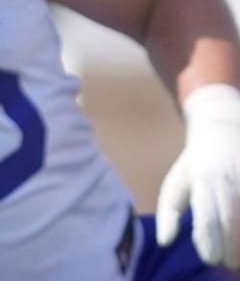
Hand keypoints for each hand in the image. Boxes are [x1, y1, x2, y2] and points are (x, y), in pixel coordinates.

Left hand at [156, 84, 239, 269]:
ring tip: (237, 260)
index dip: (210, 239)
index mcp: (204, 178)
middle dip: (231, 247)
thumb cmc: (193, 167)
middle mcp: (229, 178)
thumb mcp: (175, 185)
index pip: (208, 215)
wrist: (222, 133)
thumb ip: (168, 214)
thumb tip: (164, 241)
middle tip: (227, 265)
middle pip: (232, 220)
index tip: (211, 259)